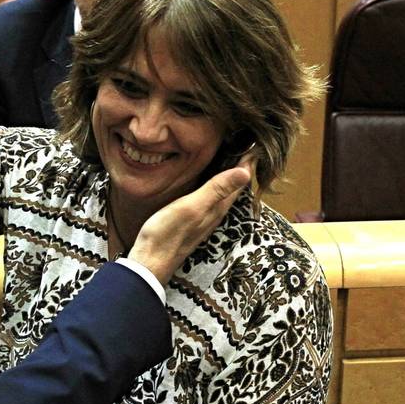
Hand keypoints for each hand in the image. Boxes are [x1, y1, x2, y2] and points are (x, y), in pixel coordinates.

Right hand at [127, 157, 252, 282]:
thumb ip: (216, 190)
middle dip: (241, 166)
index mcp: (218, 207)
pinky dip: (213, 184)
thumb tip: (246, 172)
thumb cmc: (167, 234)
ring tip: (229, 157)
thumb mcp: (192, 207)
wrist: (150, 261)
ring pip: (222, 192)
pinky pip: (209, 197)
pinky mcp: (191, 219)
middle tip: (245, 145)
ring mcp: (203, 217)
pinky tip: (205, 180)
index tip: (255, 142)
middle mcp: (215, 212)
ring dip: (227, 175)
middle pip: (234, 186)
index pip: (240, 180)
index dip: (248, 162)